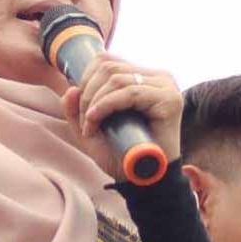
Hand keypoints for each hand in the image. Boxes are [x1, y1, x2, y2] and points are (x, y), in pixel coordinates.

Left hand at [61, 53, 182, 179]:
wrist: (144, 181)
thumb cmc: (120, 155)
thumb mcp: (90, 129)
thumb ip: (76, 110)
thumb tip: (70, 89)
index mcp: (142, 77)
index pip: (106, 60)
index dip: (85, 80)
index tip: (81, 110)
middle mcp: (157, 77)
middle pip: (108, 67)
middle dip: (87, 94)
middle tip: (84, 122)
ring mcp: (166, 87)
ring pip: (116, 78)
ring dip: (94, 102)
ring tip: (89, 126)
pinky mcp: (170, 100)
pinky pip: (130, 92)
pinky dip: (106, 105)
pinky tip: (95, 120)